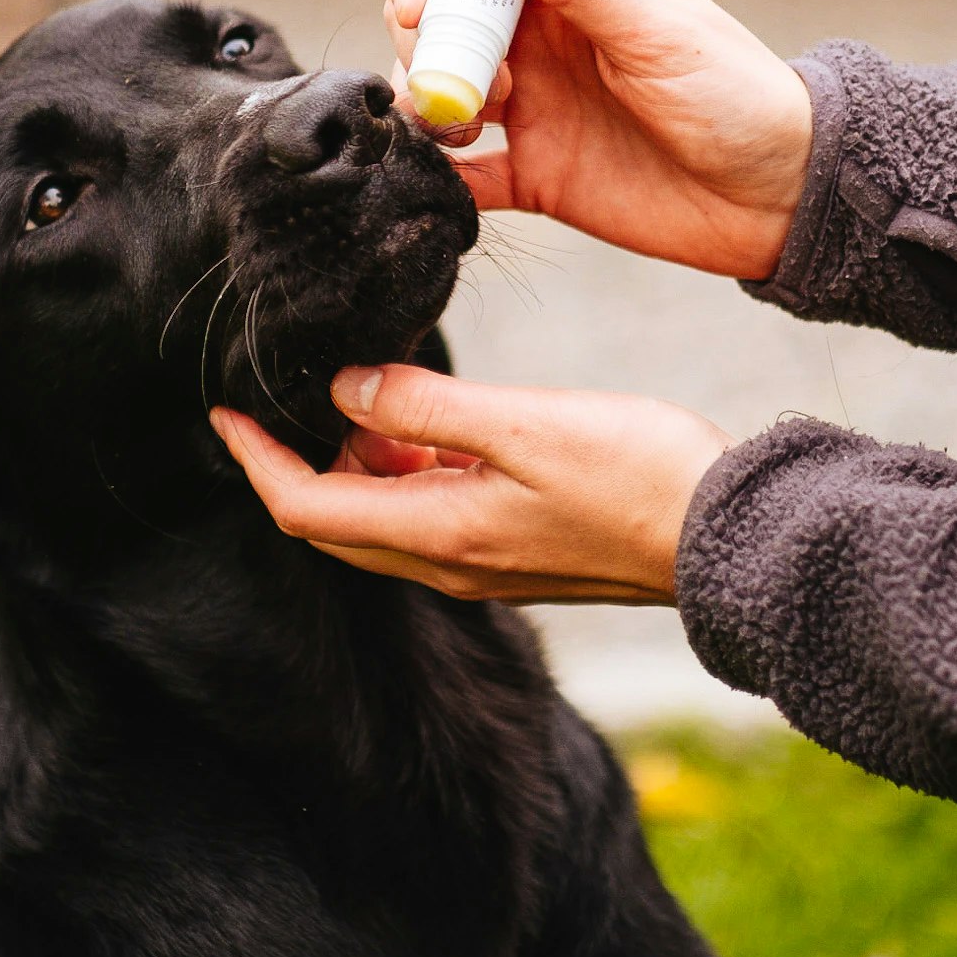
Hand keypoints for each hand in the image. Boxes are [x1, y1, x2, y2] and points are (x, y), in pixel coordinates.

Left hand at [209, 364, 731, 603]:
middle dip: (299, 459)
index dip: (255, 460)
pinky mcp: (514, 554)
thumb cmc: (640, 475)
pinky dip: (411, 469)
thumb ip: (424, 408)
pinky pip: (431, 516)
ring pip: (383, 516)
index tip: (223, 411)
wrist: (733, 537)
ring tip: (382, 391)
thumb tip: (341, 390)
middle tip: (297, 392)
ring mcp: (482, 566)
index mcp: (439, 536)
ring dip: (362, 459)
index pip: (305, 509)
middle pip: (333, 521)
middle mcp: (449, 564)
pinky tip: (440, 424)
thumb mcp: (524, 424)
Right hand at [386, 0, 813, 279]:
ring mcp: (533, 110)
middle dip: (424, 44)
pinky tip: (443, 182)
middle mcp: (539, 43)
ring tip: (465, 131)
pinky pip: (465, 177)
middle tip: (455, 83)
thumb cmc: (736, 94)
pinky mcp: (535, 176)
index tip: (418, 8)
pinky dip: (440, 178)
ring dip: (427, 107)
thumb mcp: (658, 30)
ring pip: (439, 94)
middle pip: (441, 22)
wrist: (777, 194)